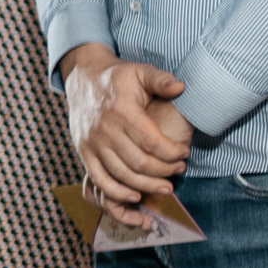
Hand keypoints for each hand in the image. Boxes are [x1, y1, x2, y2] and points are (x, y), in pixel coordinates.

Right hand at [62, 43, 190, 227]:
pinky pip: (99, 179)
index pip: (153, 142)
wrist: (83, 77)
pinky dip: (118, 192)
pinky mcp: (83, 151)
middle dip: (165, 171)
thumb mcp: (140, 71)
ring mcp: (92, 142)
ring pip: (123, 174)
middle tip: (180, 170)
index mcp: (122, 110)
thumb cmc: (118, 77)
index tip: (185, 152)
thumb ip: (160, 80)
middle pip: (140, 162)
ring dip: (147, 186)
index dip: (173, 152)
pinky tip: (135, 196)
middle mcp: (105, 128)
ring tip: (166, 187)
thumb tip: (180, 88)